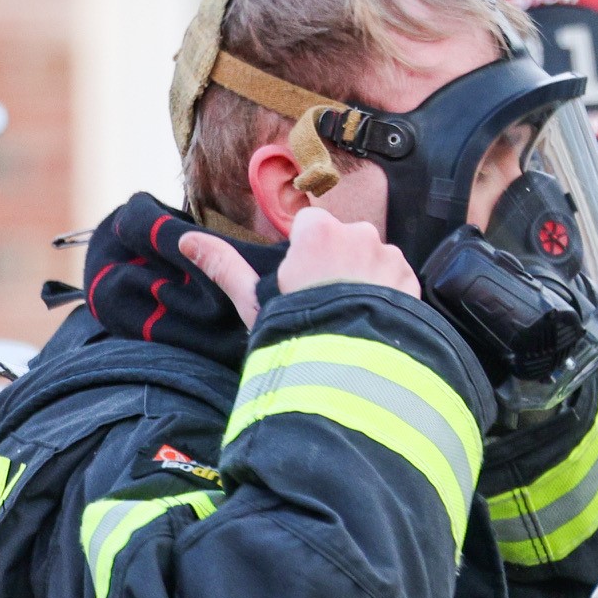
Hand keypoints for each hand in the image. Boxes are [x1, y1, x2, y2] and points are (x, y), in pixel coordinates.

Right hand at [180, 209, 419, 312]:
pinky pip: (400, 281)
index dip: (306, 257)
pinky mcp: (413, 282)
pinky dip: (391, 299)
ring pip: (375, 261)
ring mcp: (389, 257)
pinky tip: (376, 324)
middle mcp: (359, 234)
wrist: (348, 368)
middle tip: (328, 309)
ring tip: (353, 321)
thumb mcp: (253, 301)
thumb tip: (185, 240)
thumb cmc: (297, 332)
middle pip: (346, 243)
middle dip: (338, 269)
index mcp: (318, 231)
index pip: (311, 228)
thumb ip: (224, 265)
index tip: (304, 286)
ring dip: (367, 283)